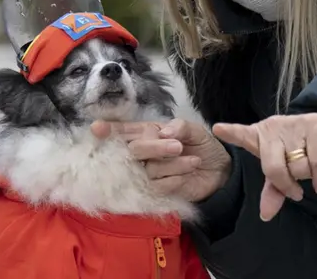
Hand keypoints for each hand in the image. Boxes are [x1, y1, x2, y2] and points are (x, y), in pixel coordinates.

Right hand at [91, 118, 230, 201]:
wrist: (220, 170)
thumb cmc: (202, 146)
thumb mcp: (195, 130)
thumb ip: (179, 127)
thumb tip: (163, 132)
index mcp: (148, 132)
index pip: (124, 131)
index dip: (109, 130)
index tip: (96, 129)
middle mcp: (145, 152)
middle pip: (134, 150)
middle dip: (154, 148)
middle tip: (178, 147)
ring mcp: (149, 172)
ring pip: (149, 169)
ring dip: (172, 164)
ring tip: (194, 160)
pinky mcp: (158, 190)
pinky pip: (158, 185)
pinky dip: (175, 178)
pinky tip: (189, 173)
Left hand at [212, 113, 316, 220]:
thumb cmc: (296, 149)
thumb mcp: (281, 167)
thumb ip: (272, 190)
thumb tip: (266, 215)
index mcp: (259, 135)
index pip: (242, 134)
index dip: (231, 132)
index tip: (217, 129)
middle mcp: (274, 128)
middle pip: (272, 168)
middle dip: (285, 185)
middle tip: (294, 193)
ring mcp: (295, 127)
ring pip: (298, 167)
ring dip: (305, 177)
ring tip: (307, 171)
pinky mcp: (315, 129)